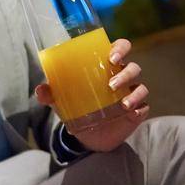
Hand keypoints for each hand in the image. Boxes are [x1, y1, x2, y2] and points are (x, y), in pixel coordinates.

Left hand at [33, 38, 149, 152]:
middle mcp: (122, 77)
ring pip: (141, 85)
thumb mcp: (61, 100)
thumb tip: (40, 89)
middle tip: (111, 83)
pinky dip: (139, 107)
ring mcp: (131, 94)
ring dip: (133, 92)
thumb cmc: (76, 107)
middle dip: (126, 72)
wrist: (86, 136)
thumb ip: (51, 93)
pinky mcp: (136, 111)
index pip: (120, 48)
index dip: (120, 48)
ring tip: (121, 103)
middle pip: (133, 66)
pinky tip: (131, 111)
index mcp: (106, 67)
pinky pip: (144, 105)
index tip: (111, 56)